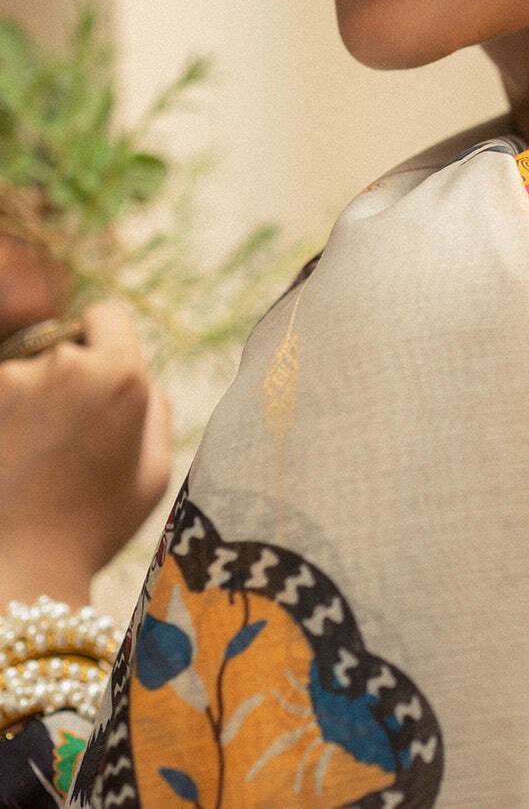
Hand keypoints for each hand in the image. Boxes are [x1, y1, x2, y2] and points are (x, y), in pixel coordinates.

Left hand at [0, 299, 172, 606]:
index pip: (107, 316)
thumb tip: (144, 382)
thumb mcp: (154, 472)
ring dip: (26, 403)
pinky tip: (11, 463)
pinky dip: (5, 423)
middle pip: (62, 347)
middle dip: (65, 379)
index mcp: (120, 374)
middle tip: (64, 437)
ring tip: (31, 460)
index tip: (97, 380)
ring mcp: (12, 382)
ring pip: (22, 375)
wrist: (19, 570)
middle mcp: (65, 365)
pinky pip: (0, 399)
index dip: (105, 343)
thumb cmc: (95, 528)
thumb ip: (155, 411)